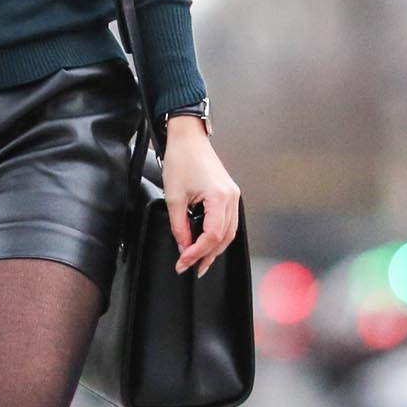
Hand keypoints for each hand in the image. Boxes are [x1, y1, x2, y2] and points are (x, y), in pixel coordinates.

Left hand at [161, 118, 240, 275]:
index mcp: (219, 197)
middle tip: (190, 267)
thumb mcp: (174, 197)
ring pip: (229, 232)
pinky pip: (228, 222)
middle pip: (224, 237)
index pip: (211, 235)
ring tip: (200, 262)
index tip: (183, 261)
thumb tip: (183, 246)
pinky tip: (207, 243)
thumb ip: (179, 226)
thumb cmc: (181, 158)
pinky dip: (218, 236)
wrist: (188, 139)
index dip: (197, 252)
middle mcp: (231, 198)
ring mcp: (233, 196)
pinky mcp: (229, 195)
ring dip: (214, 249)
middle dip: (207, 255)